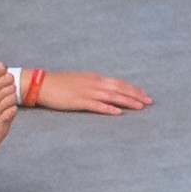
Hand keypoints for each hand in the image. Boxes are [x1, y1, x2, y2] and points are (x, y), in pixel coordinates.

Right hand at [28, 69, 151, 114]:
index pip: (119, 83)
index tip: (144, 95)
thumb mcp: (81, 81)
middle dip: (136, 95)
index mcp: (95, 78)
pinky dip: (108, 108)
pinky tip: (118, 113)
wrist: (42, 84)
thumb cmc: (60, 84)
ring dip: (127, 101)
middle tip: (149, 102)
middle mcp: (94, 83)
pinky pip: (96, 105)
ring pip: (112, 96)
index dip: (133, 89)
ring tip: (140, 107)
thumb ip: (94, 85)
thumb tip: (107, 91)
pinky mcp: (78, 101)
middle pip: (119, 88)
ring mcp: (87, 91)